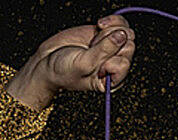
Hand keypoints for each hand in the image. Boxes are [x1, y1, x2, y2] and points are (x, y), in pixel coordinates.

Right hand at [6, 14, 134, 109]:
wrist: (48, 61)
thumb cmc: (64, 71)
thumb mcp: (83, 64)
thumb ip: (104, 51)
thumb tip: (122, 35)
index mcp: (112, 80)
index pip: (124, 63)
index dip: (110, 58)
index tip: (95, 61)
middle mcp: (115, 65)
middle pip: (129, 47)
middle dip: (110, 42)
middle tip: (92, 47)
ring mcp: (112, 49)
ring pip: (127, 33)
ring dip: (111, 30)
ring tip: (94, 37)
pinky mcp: (107, 34)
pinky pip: (120, 23)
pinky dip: (112, 21)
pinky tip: (100, 24)